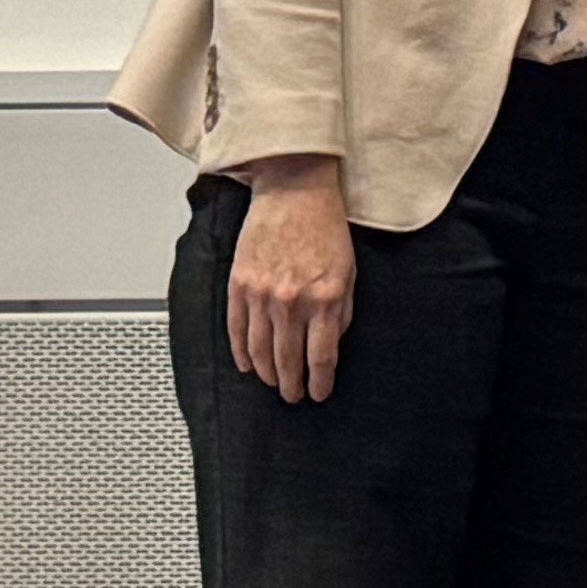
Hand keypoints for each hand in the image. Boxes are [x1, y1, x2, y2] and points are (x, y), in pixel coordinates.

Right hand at [225, 160, 360, 399]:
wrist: (294, 191)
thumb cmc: (325, 227)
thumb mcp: (349, 272)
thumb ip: (341, 312)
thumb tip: (331, 344)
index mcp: (325, 298)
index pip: (321, 356)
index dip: (319, 382)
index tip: (319, 393)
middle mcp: (292, 301)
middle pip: (288, 360)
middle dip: (292, 384)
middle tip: (294, 395)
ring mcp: (262, 294)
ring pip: (260, 351)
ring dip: (267, 374)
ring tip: (274, 384)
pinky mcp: (239, 285)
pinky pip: (237, 329)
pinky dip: (241, 352)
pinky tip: (247, 365)